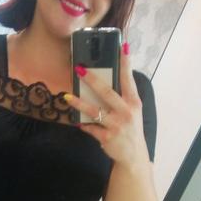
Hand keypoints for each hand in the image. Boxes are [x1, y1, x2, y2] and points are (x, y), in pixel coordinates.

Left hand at [66, 46, 148, 166]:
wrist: (133, 155)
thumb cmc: (130, 128)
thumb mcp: (132, 111)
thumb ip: (122, 97)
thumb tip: (102, 81)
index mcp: (133, 102)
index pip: (128, 78)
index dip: (125, 62)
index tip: (121, 46)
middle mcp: (126, 112)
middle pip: (107, 92)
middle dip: (93, 80)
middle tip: (80, 69)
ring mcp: (116, 125)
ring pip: (94, 111)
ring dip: (79, 103)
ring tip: (67, 97)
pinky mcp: (107, 137)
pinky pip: (90, 128)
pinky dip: (83, 124)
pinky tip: (76, 121)